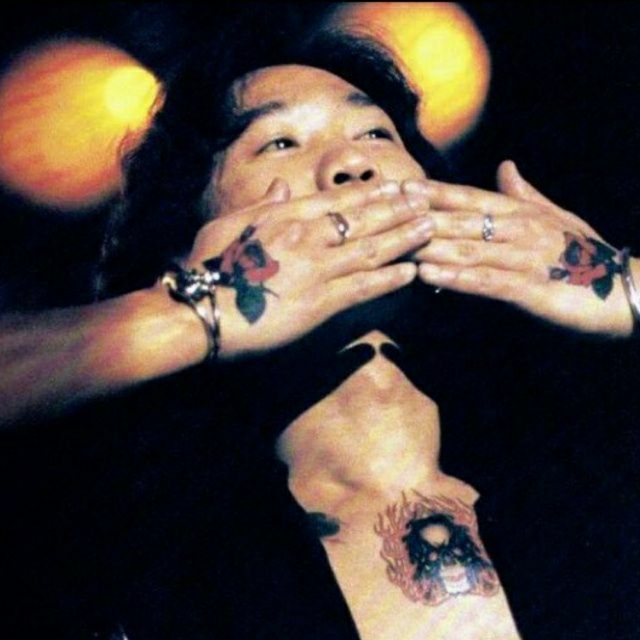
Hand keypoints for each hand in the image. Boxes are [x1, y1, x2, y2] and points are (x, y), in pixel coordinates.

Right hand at [187, 178, 433, 357]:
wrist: (200, 312)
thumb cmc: (207, 268)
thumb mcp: (227, 226)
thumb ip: (260, 206)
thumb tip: (282, 186)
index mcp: (283, 217)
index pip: (336, 199)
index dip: (370, 192)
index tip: (395, 186)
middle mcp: (305, 237)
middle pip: (361, 219)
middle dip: (397, 208)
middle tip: (427, 199)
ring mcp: (315, 269)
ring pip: (369, 249)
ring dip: (403, 238)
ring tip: (431, 228)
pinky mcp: (319, 303)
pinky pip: (361, 287)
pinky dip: (388, 279)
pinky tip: (412, 272)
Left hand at [411, 161, 635, 335]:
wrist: (624, 291)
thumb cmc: (583, 255)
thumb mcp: (554, 219)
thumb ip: (523, 195)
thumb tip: (504, 166)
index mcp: (519, 212)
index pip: (466, 197)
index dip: (430, 192)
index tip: (395, 186)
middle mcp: (518, 229)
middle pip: (458, 220)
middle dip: (417, 215)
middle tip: (380, 210)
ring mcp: (524, 257)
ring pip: (467, 247)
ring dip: (428, 244)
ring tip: (393, 241)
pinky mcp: (532, 288)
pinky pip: (487, 281)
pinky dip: (457, 277)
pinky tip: (429, 274)